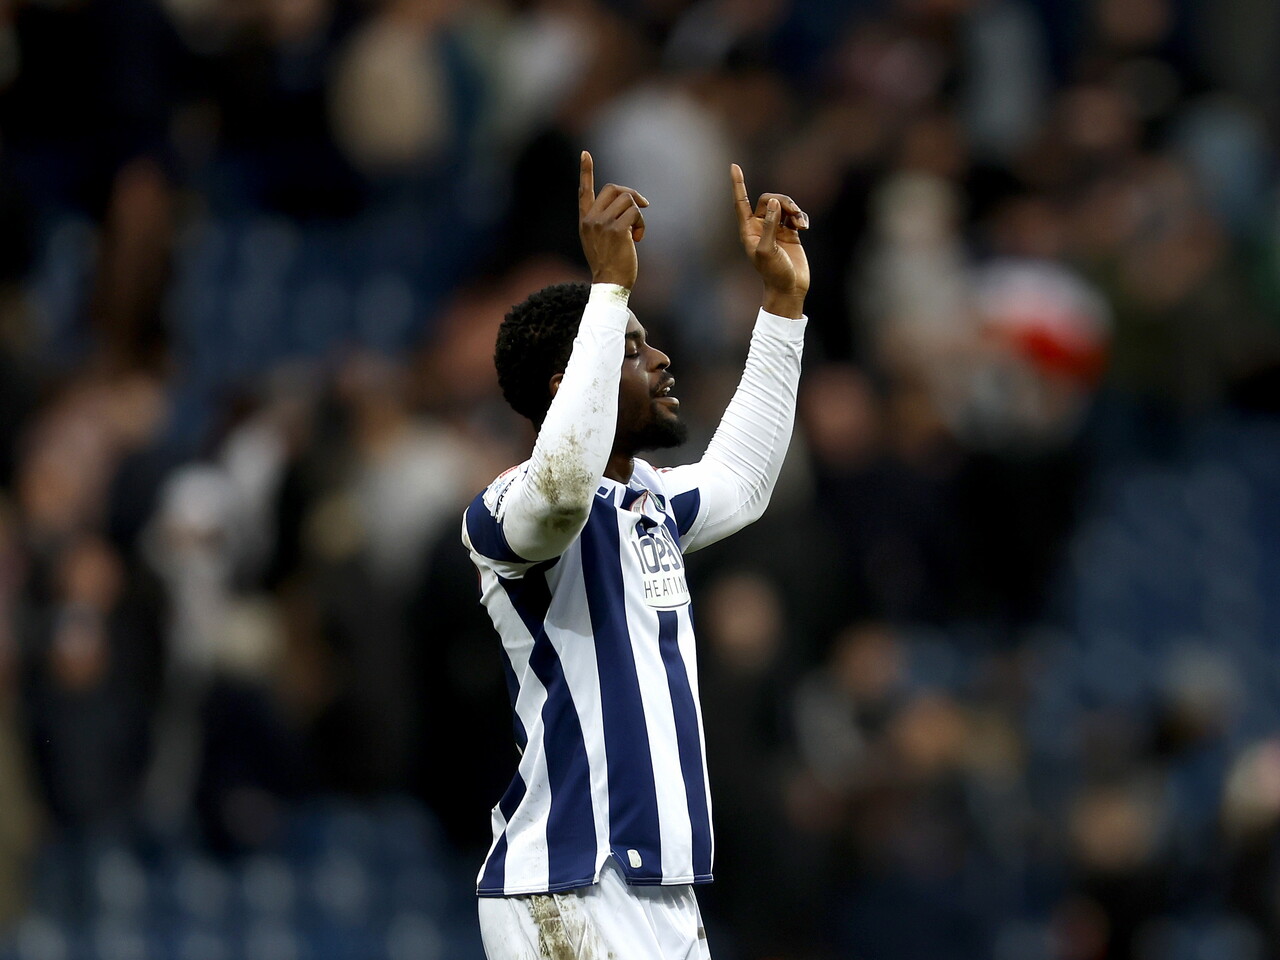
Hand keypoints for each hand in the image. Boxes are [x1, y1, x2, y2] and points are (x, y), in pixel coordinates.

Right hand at [579, 151, 648, 289]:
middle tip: (642, 206)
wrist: (609, 283)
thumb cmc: (609, 264)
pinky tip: (638, 239)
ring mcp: (602, 223)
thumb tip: (629, 205)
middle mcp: (591, 219)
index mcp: (585, 220)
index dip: (585, 171)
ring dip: (639, 214)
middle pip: (614, 189)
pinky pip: (635, 213)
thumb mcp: (600, 240)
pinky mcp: (617, 230)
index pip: (584, 190)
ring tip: (637, 232)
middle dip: (631, 194)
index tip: (585, 154)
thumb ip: (605, 221)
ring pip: (628, 200)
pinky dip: (642, 224)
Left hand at [731, 163, 808, 318]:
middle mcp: (760, 227)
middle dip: (783, 201)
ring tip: (802, 224)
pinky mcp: (790, 233)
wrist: (789, 289)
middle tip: (793, 212)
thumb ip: (771, 225)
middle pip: (769, 199)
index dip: (738, 184)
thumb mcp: (768, 250)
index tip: (734, 166)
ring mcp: (776, 229)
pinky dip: (801, 217)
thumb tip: (775, 202)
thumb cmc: (774, 273)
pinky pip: (795, 215)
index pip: (741, 202)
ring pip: (783, 205)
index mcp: (748, 230)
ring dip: (794, 210)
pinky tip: (805, 227)